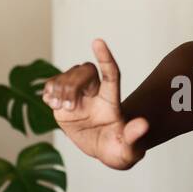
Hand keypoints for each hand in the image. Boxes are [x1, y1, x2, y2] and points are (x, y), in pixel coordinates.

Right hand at [42, 39, 148, 170]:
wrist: (101, 150)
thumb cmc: (119, 149)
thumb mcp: (128, 150)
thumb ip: (134, 137)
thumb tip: (143, 124)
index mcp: (112, 102)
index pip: (111, 73)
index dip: (105, 57)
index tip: (98, 41)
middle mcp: (96, 93)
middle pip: (86, 71)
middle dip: (74, 83)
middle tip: (69, 107)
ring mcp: (79, 96)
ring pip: (68, 75)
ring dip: (60, 88)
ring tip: (61, 107)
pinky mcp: (63, 101)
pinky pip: (53, 85)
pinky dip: (49, 91)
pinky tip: (51, 103)